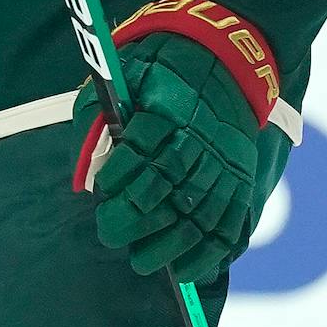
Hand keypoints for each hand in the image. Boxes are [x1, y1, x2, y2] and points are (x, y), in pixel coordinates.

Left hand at [72, 1, 286, 282]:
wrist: (224, 55)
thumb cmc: (160, 68)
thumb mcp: (124, 73)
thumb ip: (99, 117)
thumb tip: (85, 174)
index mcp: (170, 106)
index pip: (143, 145)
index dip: (120, 172)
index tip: (103, 189)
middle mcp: (201, 137)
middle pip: (168, 182)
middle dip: (135, 215)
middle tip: (110, 233)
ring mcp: (225, 162)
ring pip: (198, 211)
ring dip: (168, 243)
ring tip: (139, 260)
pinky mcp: (241, 180)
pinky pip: (229, 225)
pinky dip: (207, 253)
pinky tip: (183, 271)